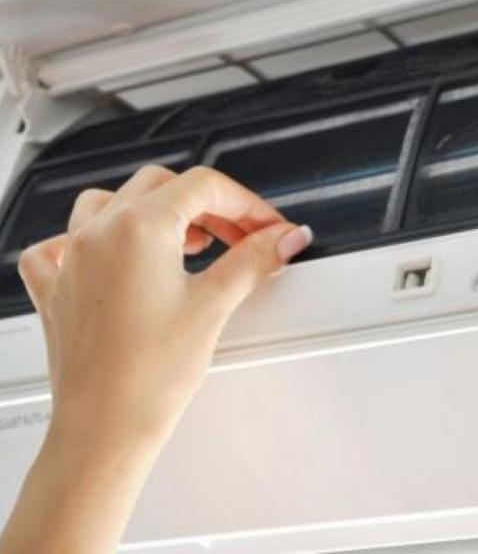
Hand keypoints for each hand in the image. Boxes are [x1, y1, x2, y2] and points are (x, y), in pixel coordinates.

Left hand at [18, 165, 311, 441]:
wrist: (104, 428)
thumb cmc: (149, 377)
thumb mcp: (215, 305)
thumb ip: (254, 260)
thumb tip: (283, 238)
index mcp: (139, 227)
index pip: (205, 186)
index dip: (247, 203)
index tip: (268, 226)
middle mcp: (100, 233)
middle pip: (163, 186)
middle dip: (209, 205)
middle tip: (242, 235)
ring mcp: (72, 257)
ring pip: (111, 201)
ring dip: (154, 209)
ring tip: (187, 239)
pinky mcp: (57, 288)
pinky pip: (60, 242)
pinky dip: (89, 238)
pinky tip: (112, 254)